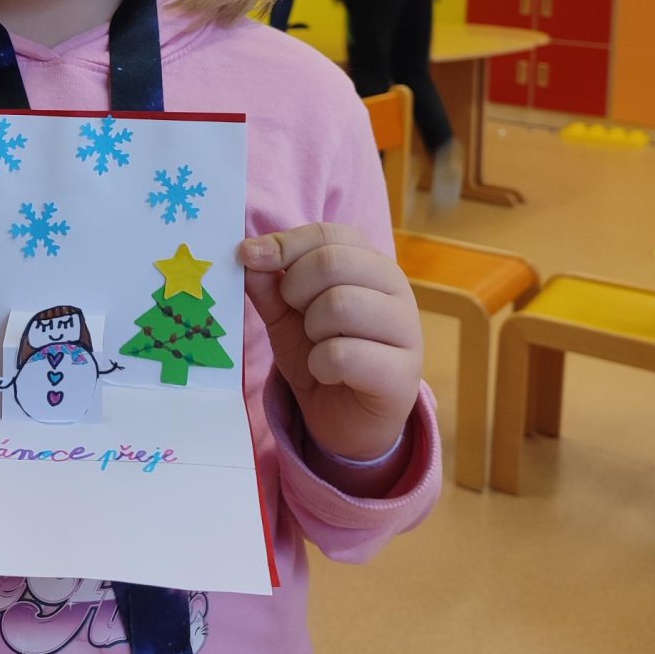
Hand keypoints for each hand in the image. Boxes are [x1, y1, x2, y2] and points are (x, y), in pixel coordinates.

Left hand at [240, 223, 421, 462]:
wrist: (346, 419)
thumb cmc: (321, 354)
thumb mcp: (285, 314)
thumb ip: (268, 282)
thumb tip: (248, 252)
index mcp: (369, 263)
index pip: (328, 234)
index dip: (284, 243)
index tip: (248, 257)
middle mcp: (396, 288)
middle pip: (333, 262)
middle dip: (295, 289)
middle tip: (296, 315)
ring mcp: (406, 330)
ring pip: (340, 305)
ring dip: (312, 330)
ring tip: (318, 345)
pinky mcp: (402, 374)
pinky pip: (344, 355)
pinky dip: (322, 365)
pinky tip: (329, 374)